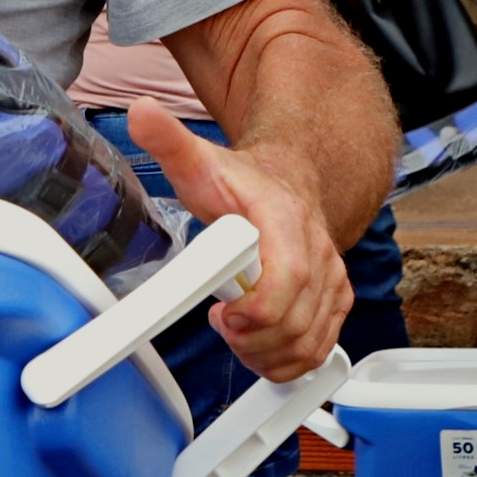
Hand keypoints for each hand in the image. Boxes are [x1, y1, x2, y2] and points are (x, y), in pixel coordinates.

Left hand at [130, 99, 351, 381]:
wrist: (290, 180)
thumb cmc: (244, 182)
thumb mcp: (201, 161)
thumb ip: (171, 142)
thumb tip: (140, 113)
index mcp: (286, 221)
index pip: (289, 279)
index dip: (256, 311)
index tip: (221, 316)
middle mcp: (319, 252)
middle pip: (296, 321)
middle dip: (252, 340)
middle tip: (222, 327)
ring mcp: (331, 279)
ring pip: (310, 343)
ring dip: (267, 356)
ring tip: (236, 337)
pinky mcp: (335, 300)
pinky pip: (321, 348)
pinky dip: (289, 362)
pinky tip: (260, 350)